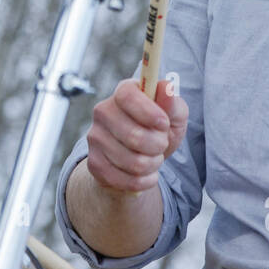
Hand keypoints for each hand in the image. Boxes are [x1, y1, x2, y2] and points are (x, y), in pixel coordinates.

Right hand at [86, 78, 188, 192]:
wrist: (139, 161)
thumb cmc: (157, 131)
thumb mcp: (173, 116)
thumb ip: (173, 103)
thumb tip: (167, 88)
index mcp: (123, 92)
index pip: (127, 97)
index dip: (149, 112)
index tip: (164, 124)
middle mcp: (103, 112)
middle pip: (134, 136)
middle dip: (158, 145)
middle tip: (161, 144)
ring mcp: (95, 138)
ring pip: (133, 162)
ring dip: (153, 164)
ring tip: (153, 159)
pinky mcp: (94, 163)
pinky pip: (126, 180)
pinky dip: (144, 181)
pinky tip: (145, 174)